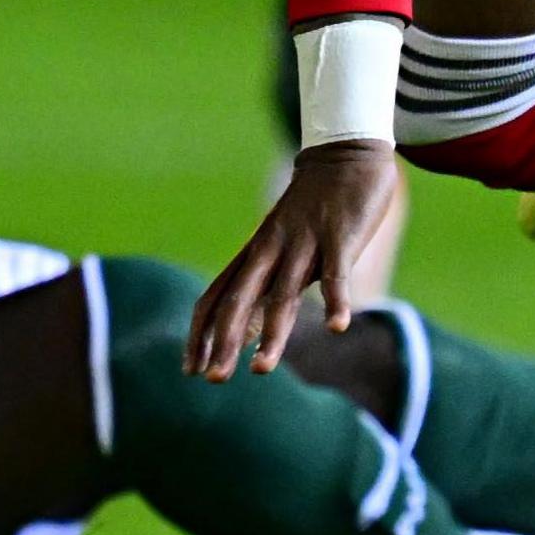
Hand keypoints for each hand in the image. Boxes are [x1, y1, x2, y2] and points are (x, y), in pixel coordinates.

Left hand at [187, 139, 392, 377]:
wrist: (343, 154)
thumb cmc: (311, 209)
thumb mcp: (280, 247)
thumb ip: (263, 287)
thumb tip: (245, 333)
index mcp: (254, 254)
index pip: (215, 297)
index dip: (201, 334)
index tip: (191, 369)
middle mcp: (271, 250)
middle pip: (239, 300)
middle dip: (224, 341)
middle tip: (214, 380)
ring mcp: (304, 243)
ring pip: (283, 294)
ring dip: (272, 334)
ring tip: (261, 370)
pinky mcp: (339, 238)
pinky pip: (336, 274)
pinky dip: (336, 300)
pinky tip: (338, 327)